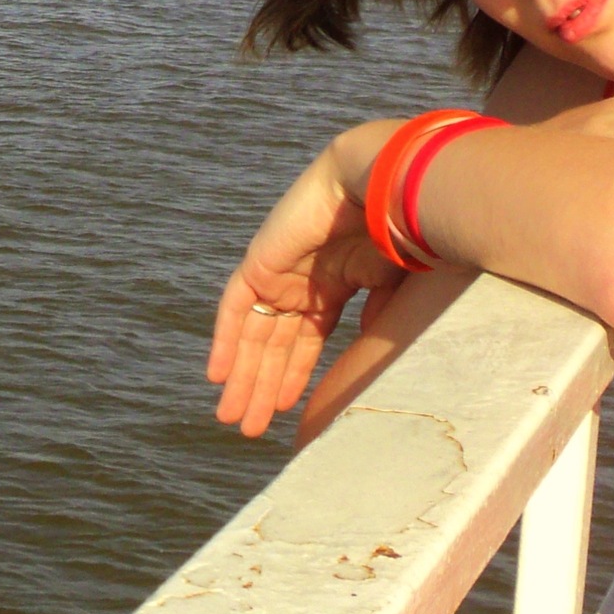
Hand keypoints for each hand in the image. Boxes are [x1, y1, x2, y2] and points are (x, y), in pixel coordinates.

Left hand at [206, 125, 406, 437]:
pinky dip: (225, 343)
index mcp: (333, 286)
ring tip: (233, 417)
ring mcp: (277, 273)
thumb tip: (361, 365)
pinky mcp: (259, 264)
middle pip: (273, 345)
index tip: (286, 414)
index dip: (294, 377)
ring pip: (252, 334)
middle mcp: (301, 282)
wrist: (377, 185)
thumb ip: (373, 324)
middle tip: (250, 428)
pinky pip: (233, 309)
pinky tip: (218, 377)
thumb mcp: (390, 289)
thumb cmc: (396, 230)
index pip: (305, 341)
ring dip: (242, 376)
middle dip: (262, 387)